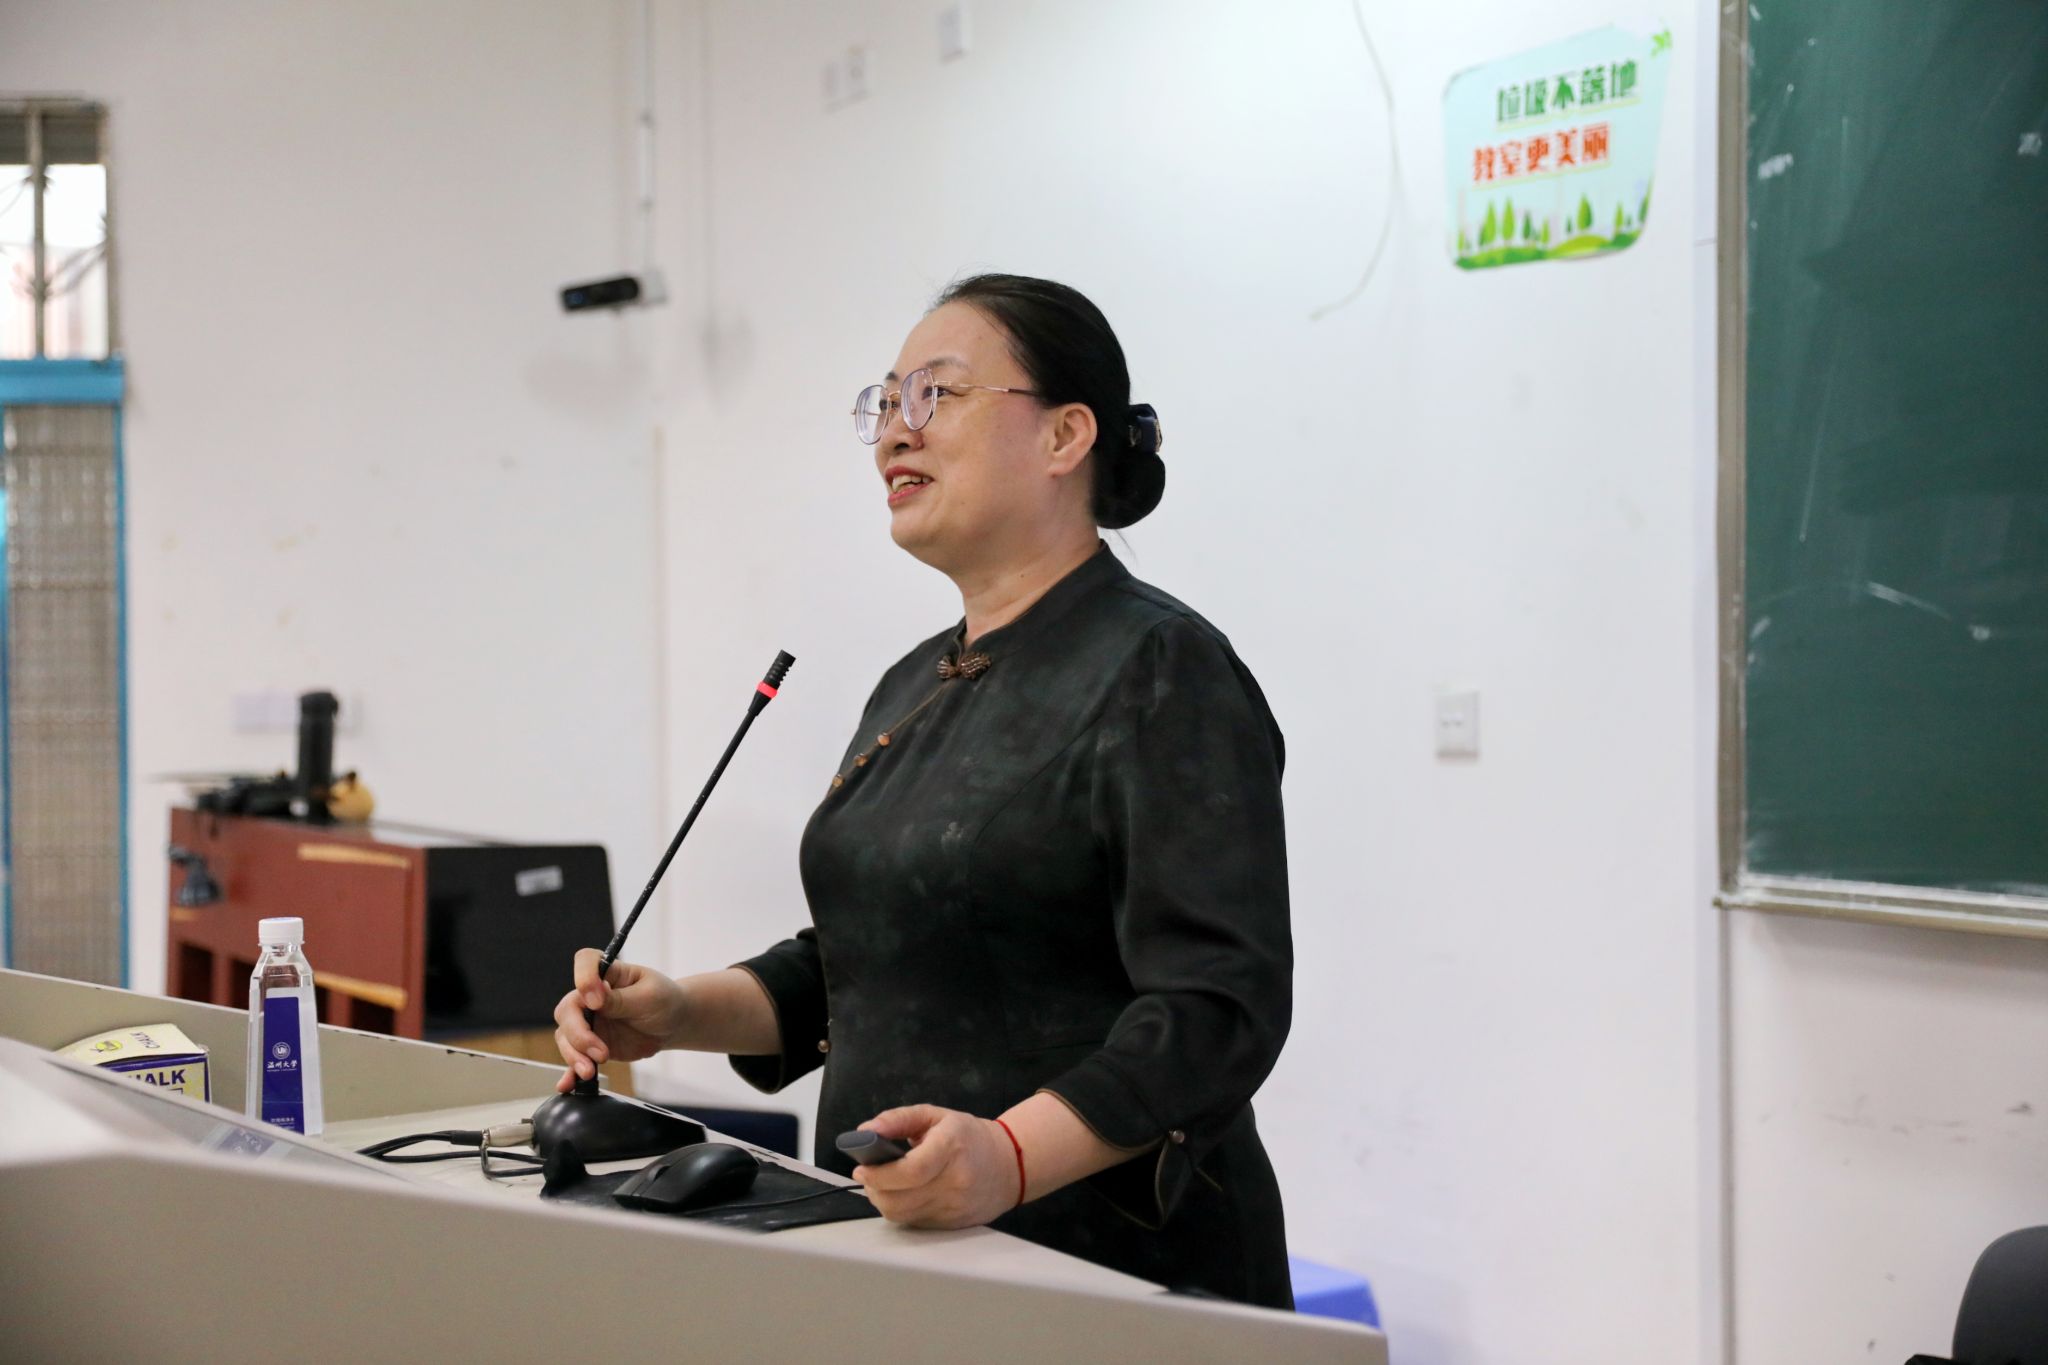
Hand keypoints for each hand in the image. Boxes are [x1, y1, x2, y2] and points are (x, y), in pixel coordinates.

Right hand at [551, 948, 686, 1091]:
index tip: (595, 1001)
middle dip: (579, 1034)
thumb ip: (621, 999)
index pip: (586, 962)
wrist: (673, 1024)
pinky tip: (568, 1084)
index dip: (584, 978)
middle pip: (567, 1009)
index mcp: (608, 973)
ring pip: (565, 1036)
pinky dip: (569, 1072)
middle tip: (601, 1053)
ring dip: (575, 1055)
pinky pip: (574, 1057)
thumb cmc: (664, 1001)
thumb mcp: (650, 996)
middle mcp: (591, 996)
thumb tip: (594, 998)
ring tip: (592, 1071)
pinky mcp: (590, 1044)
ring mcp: (589, 1021)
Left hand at [850, 1104, 1021, 1229]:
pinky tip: (905, 1195)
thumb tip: (864, 1132)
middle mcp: (954, 1183)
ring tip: (883, 1184)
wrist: (1010, 1165)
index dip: (879, 1174)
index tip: (861, 1169)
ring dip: (884, 1201)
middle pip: (899, 1200)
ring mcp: (954, 1209)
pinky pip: (914, 1223)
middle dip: (874, 1189)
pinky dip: (901, 1210)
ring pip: (902, 1216)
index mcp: (951, 1148)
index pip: (911, 1171)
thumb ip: (897, 1119)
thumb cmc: (969, 1137)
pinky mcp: (952, 1226)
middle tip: (868, 1175)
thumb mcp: (935, 1116)